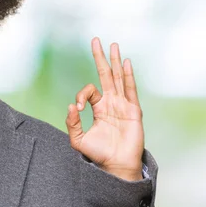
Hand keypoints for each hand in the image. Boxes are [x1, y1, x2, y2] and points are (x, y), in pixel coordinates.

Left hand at [65, 37, 143, 180]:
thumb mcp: (78, 139)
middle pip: (105, 75)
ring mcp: (123, 105)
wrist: (116, 166)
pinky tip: (126, 62)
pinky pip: (130, 90)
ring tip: (113, 45)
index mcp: (99, 107)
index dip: (82, 95)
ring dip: (115, 61)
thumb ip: (72, 123)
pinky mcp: (133, 111)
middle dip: (100, 58)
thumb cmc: (98, 154)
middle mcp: (111, 103)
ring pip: (119, 78)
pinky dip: (128, 76)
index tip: (78, 108)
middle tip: (95, 40)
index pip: (89, 90)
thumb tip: (71, 106)